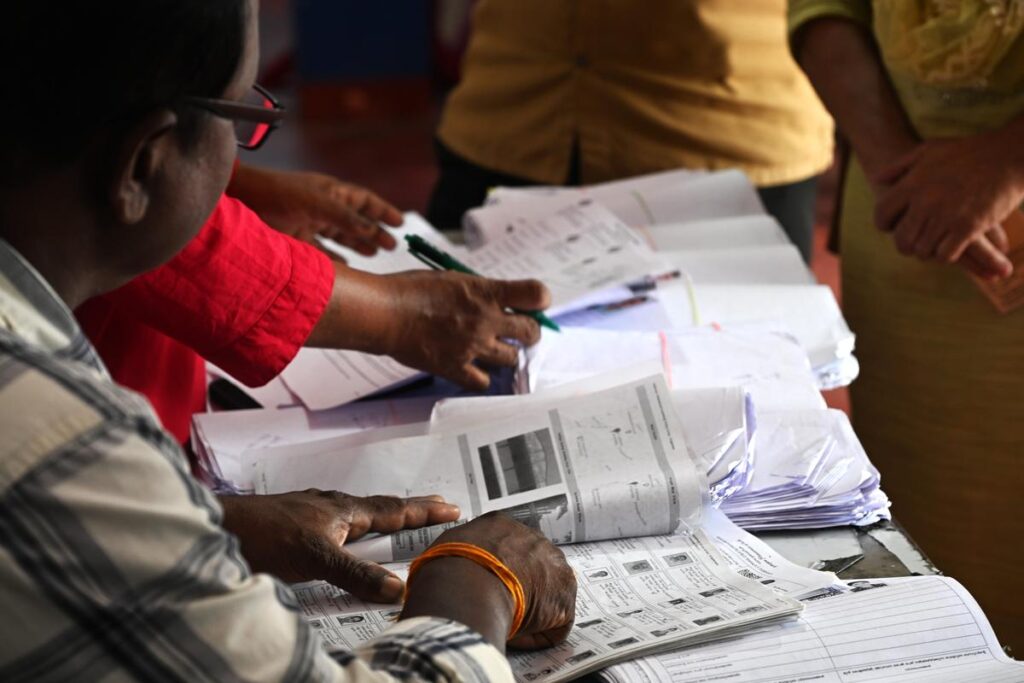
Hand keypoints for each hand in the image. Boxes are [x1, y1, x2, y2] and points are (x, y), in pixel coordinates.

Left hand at [219, 490, 459, 601]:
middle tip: (440, 506)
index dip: (424, 511)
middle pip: (381, 509)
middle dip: (412, 510)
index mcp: (346, 511)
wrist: (220, 526)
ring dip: (384, 521)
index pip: (395, 510)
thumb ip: (355, 574)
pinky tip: (348, 542)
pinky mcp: (297, 527)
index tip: (453, 508)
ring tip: (401, 524)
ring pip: (359, 518)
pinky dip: (356, 534)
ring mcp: (314, 515)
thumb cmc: (266, 535)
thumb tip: (398, 588)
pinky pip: (338, 529)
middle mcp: (334, 508)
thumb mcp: (316, 558)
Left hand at [228, 164, 403, 255]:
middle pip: (355, 221)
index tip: (400, 224)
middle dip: (374, 233)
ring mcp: (309, 224)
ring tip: (373, 255)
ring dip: (357, 245)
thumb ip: (345, 218)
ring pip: (340, 237)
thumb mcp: (316, 203)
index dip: (382, 212)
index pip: (364, 202)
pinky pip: (322, 252)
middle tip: (392, 246)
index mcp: (331, 193)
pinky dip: (335, 259)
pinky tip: (345, 266)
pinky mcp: (296, 240)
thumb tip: (371, 231)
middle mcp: (323, 208)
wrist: (240, 201)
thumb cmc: (278, 194)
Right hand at [381, 271, 549, 389]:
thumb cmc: (412, 290)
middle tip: (520, 331)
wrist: (385, 313)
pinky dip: (482, 375)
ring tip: (495, 348)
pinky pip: (483, 381)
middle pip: (531, 332)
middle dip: (529, 332)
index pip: (536, 295)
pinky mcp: (456, 367)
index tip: (535, 304)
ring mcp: (473, 346)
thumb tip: (500, 302)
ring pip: (511, 359)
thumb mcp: (454, 279)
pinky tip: (474, 367)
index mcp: (486, 292)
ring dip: (507, 354)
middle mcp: (486, 320)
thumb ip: (481, 292)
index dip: (540, 300)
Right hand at [402, 512, 575, 650]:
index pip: (507, 547)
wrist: (465, 584)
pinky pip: (554, 622)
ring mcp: (553, 564)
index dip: (500, 570)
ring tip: (507, 622)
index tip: (488, 585)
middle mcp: (532, 538)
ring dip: (532, 609)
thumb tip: (451, 561)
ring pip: (548, 593)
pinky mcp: (564, 595)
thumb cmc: (446, 568)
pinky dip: (537, 634)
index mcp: (500, 524)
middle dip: (521, 586)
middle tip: (500, 605)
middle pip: (534, 566)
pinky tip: (516, 634)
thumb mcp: (444, 547)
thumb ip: (457, 551)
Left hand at [873, 134, 1023, 275]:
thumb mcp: (930, 150)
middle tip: (915, 242)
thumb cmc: (969, 151)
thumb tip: (877, 179)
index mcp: (912, 184)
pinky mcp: (968, 228)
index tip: (894, 226)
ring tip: (935, 244)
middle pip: (901, 239)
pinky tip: (953, 247)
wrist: (1009, 154)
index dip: (886, 224)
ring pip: (922, 250)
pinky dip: (947, 255)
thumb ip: (901, 166)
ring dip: (928, 251)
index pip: (882, 215)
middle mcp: (925, 202)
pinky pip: (946, 255)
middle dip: (906, 244)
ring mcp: (946, 216)